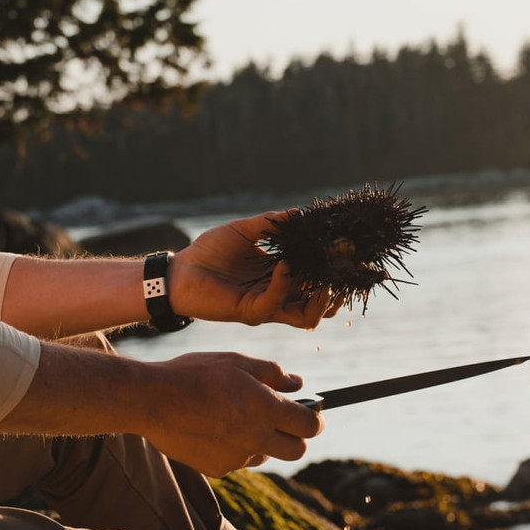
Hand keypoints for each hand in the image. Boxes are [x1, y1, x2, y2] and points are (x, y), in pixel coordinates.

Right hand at [139, 350, 323, 475]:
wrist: (151, 400)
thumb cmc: (193, 374)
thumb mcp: (235, 361)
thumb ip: (272, 373)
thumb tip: (297, 383)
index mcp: (265, 408)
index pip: (310, 426)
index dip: (315, 419)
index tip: (312, 414)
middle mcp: (256, 438)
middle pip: (296, 450)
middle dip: (295, 437)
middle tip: (282, 422)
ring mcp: (236, 457)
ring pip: (263, 455)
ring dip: (260, 441)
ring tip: (234, 419)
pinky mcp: (217, 469)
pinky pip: (237, 461)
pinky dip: (233, 448)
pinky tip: (212, 429)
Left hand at [168, 211, 341, 328]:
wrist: (180, 269)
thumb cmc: (210, 251)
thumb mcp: (245, 230)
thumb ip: (272, 224)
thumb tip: (299, 212)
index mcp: (282, 276)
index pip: (318, 280)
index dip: (334, 270)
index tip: (348, 253)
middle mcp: (279, 294)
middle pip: (320, 304)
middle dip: (337, 291)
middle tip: (344, 272)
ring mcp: (266, 306)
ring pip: (306, 317)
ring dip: (320, 300)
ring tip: (325, 281)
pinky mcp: (250, 311)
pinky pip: (276, 303)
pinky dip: (284, 284)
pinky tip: (284, 264)